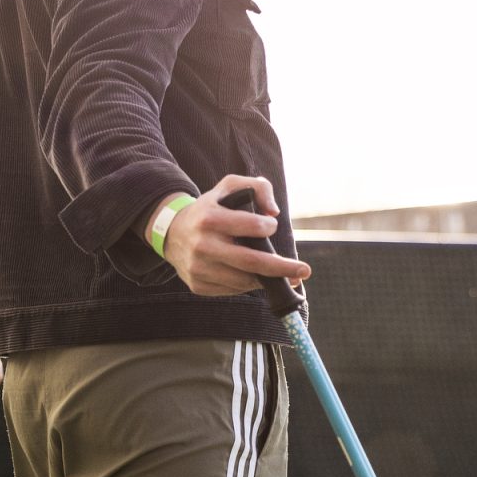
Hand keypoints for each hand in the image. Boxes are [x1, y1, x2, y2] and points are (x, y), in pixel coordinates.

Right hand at [155, 175, 311, 296]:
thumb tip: (274, 211)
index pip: (251, 226)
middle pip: (251, 261)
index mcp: (210, 218)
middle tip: (304, 271)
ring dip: (267, 279)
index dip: (268, 227)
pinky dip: (248, 284)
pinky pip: (232, 290)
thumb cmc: (209, 208)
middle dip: (282, 268)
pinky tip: (255, 277)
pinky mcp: (198, 285)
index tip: (272, 226)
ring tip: (284, 275)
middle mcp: (203, 245)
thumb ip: (257, 187)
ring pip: (244, 280)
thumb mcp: (229, 186)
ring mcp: (199, 268)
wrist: (172, 232)